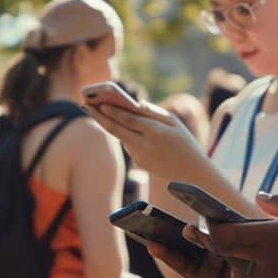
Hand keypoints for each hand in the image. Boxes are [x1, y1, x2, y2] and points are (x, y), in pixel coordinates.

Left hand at [89, 101, 203, 177]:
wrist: (191, 173)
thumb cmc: (185, 143)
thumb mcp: (175, 123)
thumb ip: (154, 112)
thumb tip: (137, 104)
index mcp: (156, 132)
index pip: (129, 120)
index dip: (113, 111)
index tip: (100, 104)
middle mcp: (145, 145)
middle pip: (116, 130)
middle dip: (100, 117)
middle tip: (86, 106)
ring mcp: (140, 156)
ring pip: (122, 137)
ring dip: (110, 124)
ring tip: (97, 111)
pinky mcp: (139, 163)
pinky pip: (129, 145)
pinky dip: (125, 135)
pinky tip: (119, 126)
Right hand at [149, 241, 277, 277]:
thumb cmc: (269, 265)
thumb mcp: (254, 244)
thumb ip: (235, 233)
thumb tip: (226, 213)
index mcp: (211, 271)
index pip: (185, 262)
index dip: (169, 254)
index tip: (153, 243)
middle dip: (213, 263)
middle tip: (223, 250)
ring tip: (250, 269)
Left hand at [198, 191, 277, 277]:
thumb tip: (259, 196)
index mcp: (272, 235)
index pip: (224, 235)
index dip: (208, 230)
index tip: (203, 222)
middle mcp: (267, 260)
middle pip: (225, 253)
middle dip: (214, 243)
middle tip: (205, 233)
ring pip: (243, 269)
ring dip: (244, 259)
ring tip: (260, 247)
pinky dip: (262, 274)